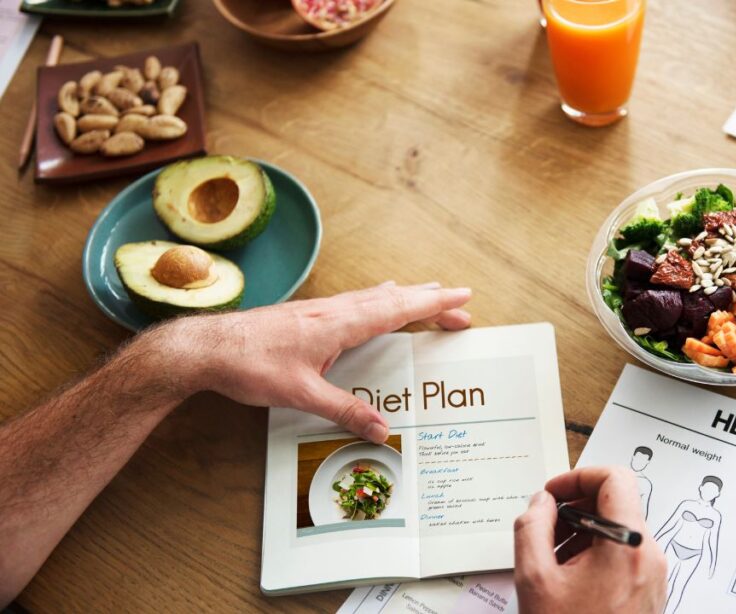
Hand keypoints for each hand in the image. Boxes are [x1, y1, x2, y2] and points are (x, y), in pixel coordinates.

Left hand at [161, 282, 471, 442]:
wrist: (206, 348)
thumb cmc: (249, 366)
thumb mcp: (301, 394)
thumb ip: (344, 411)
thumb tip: (381, 430)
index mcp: (339, 324)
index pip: (397, 309)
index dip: (433, 304)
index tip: (462, 298)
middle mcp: (334, 310)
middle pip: (393, 299)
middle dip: (430, 300)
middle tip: (460, 304)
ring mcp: (320, 310)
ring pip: (374, 296)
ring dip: (406, 296)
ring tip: (428, 294)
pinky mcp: (307, 316)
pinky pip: (356, 301)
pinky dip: (379, 299)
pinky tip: (376, 300)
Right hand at [514, 467, 666, 613]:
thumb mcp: (534, 579)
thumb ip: (531, 527)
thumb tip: (541, 502)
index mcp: (627, 545)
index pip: (615, 478)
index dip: (578, 476)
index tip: (552, 494)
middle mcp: (650, 556)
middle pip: (616, 503)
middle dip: (575, 508)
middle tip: (544, 528)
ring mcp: (654, 576)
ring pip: (618, 530)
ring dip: (582, 533)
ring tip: (552, 560)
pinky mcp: (651, 593)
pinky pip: (625, 555)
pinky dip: (596, 554)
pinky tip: (568, 579)